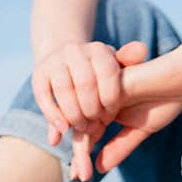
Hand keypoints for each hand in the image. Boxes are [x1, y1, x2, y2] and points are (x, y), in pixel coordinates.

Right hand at [32, 41, 147, 152]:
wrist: (65, 61)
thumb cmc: (98, 72)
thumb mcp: (115, 66)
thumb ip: (129, 61)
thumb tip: (142, 49)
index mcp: (98, 49)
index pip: (107, 73)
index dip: (110, 98)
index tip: (111, 116)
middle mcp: (75, 50)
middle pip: (85, 83)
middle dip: (91, 110)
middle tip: (96, 127)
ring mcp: (55, 61)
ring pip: (63, 90)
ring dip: (73, 114)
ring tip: (81, 129)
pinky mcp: (38, 74)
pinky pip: (43, 96)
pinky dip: (52, 115)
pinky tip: (62, 131)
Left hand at [79, 41, 181, 175]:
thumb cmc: (164, 100)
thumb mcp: (140, 130)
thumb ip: (119, 147)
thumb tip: (99, 169)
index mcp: (105, 111)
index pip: (89, 135)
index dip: (82, 156)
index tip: (78, 176)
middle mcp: (100, 100)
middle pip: (81, 128)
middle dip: (79, 154)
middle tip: (78, 176)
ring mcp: (104, 89)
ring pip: (84, 116)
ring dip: (82, 142)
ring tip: (84, 164)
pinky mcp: (111, 80)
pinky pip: (94, 100)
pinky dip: (90, 118)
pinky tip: (91, 133)